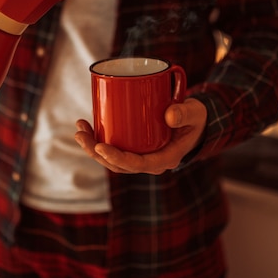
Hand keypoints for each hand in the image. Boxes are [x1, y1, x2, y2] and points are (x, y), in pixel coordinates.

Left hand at [74, 98, 206, 173]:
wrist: (198, 122)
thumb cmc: (197, 118)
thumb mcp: (195, 113)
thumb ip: (185, 113)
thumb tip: (169, 115)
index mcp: (165, 158)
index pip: (137, 164)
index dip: (117, 158)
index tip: (100, 146)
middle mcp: (150, 162)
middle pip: (118, 164)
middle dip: (96, 151)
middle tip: (81, 133)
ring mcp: (142, 156)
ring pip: (112, 159)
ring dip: (93, 147)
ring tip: (79, 130)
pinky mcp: (135, 148)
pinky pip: (115, 149)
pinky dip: (99, 140)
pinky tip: (88, 127)